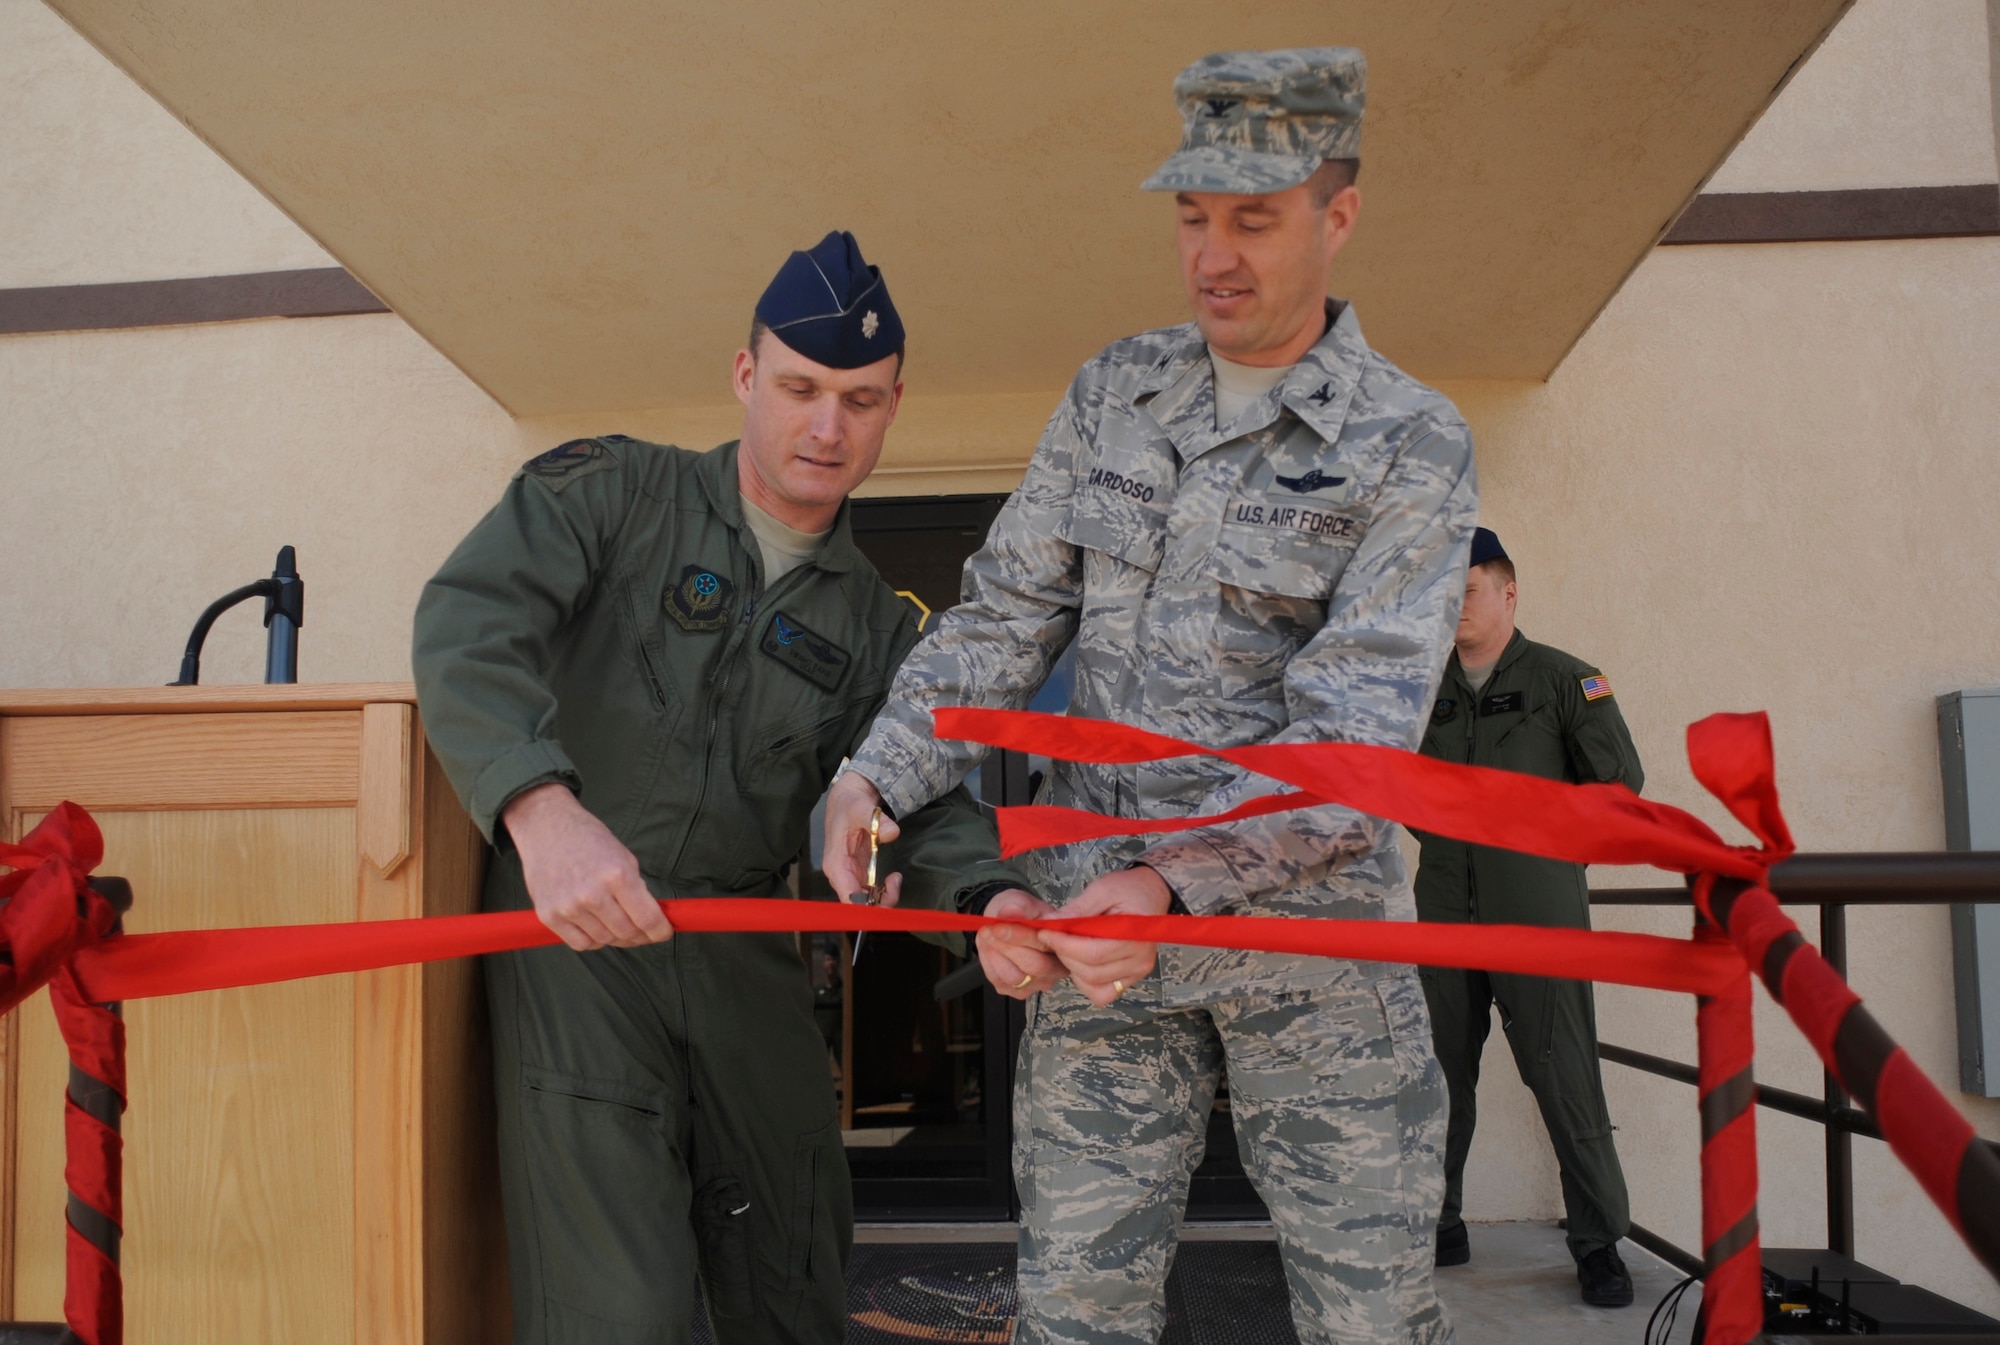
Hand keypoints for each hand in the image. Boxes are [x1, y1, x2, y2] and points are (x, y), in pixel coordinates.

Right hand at [502, 783, 672, 950]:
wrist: (546, 828)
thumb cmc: (588, 839)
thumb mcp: (624, 857)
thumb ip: (637, 888)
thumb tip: (649, 917)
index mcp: (617, 875)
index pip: (647, 918)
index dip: (660, 931)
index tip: (663, 933)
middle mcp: (592, 894)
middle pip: (626, 933)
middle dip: (641, 935)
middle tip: (644, 932)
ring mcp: (568, 907)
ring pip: (605, 940)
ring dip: (617, 938)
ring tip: (619, 927)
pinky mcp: (549, 915)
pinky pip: (580, 943)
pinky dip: (594, 941)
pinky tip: (598, 929)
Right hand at [822, 768, 903, 906]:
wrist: (847, 799)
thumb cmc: (849, 804)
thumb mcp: (861, 807)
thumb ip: (875, 820)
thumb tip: (892, 832)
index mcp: (836, 865)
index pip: (848, 898)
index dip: (868, 906)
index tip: (888, 893)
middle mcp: (840, 875)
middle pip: (858, 905)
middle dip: (881, 902)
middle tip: (896, 881)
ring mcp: (849, 875)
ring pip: (866, 901)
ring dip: (884, 897)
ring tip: (896, 878)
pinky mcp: (859, 873)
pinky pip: (870, 892)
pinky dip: (884, 891)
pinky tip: (893, 878)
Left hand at [976, 890, 1066, 998]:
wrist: (1008, 922)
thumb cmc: (1021, 913)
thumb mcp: (1021, 901)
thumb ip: (1018, 906)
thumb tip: (1011, 911)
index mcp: (1064, 943)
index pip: (1046, 944)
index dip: (1020, 936)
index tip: (1000, 926)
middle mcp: (1058, 968)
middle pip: (1033, 965)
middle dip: (1006, 947)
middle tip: (989, 930)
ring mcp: (1039, 982)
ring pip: (1015, 977)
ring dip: (995, 955)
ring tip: (987, 936)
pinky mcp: (1020, 991)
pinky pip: (1001, 982)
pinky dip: (989, 964)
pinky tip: (989, 949)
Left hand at [1040, 866, 1172, 1005]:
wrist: (1152, 894)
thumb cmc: (1129, 889)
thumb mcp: (1103, 889)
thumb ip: (1077, 908)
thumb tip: (1049, 922)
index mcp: (1135, 936)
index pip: (1092, 952)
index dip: (1063, 945)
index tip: (1045, 932)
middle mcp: (1139, 960)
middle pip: (1091, 972)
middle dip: (1065, 955)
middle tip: (1053, 938)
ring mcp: (1137, 972)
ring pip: (1094, 985)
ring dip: (1074, 969)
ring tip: (1069, 947)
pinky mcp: (1131, 978)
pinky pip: (1102, 993)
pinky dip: (1086, 982)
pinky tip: (1082, 962)